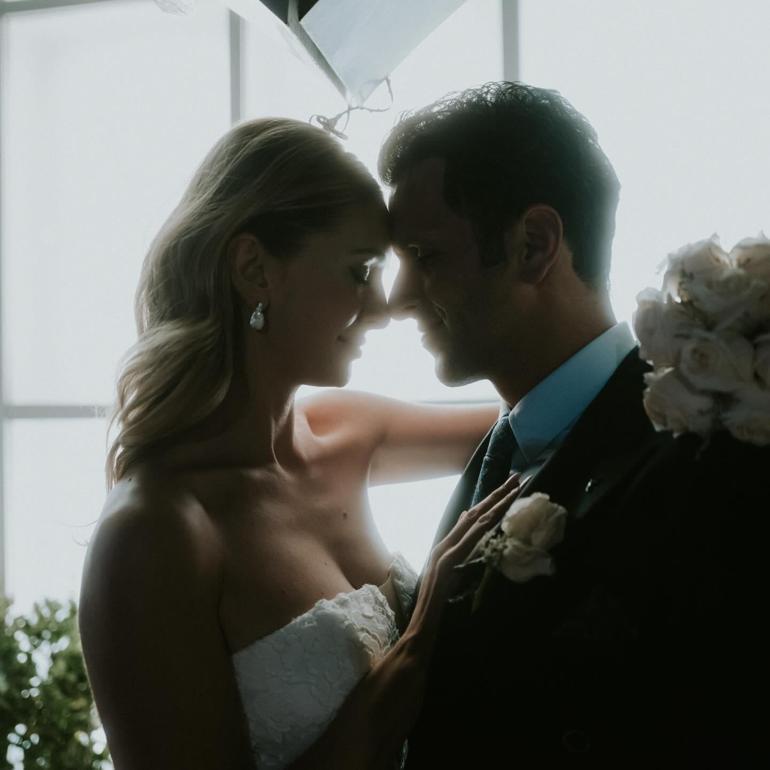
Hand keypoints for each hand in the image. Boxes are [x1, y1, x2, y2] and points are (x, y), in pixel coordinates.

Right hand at [420, 472, 521, 607]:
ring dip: (497, 503)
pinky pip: (469, 540)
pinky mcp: (447, 562)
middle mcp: (445, 543)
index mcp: (446, 545)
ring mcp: (445, 551)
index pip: (473, 517)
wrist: (421, 622)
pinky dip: (482, 525)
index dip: (491, 500)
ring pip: (476, 521)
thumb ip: (456, 552)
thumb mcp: (448, 573)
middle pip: (476, 512)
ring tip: (514, 488)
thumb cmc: (436, 602)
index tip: (509, 487)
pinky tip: (495, 514)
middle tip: (517, 476)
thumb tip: (466, 528)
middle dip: (498, 493)